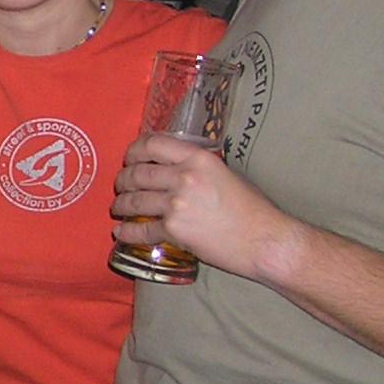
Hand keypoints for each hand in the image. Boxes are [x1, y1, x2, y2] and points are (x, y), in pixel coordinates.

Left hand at [110, 132, 292, 281]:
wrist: (265, 240)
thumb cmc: (253, 208)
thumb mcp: (225, 173)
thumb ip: (198, 166)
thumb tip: (175, 166)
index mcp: (198, 158)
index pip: (153, 144)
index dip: (134, 150)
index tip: (130, 158)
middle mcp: (184, 176)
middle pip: (137, 172)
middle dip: (123, 180)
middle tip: (121, 186)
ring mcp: (177, 203)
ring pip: (134, 200)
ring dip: (121, 205)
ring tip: (118, 207)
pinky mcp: (174, 230)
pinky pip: (142, 229)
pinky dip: (127, 231)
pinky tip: (121, 232)